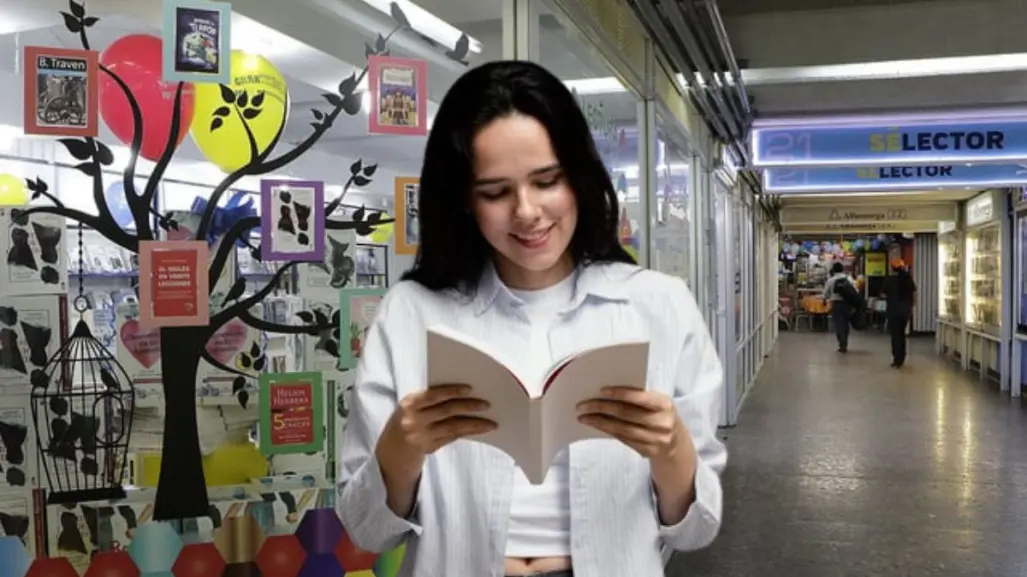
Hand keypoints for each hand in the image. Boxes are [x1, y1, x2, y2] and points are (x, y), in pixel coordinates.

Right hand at [376, 384, 494, 479]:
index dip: (452, 391)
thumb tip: (461, 394)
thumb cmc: (405, 423)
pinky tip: (478, 430)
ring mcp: (420, 436)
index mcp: (409, 403)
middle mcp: (413, 419)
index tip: (470, 389)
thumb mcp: (411, 408)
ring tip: (491, 423)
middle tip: (487, 405)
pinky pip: (451, 438)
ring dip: (474, 424)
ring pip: (452, 427)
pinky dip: (465, 433)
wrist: (390, 452)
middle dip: (469, 406)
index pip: (434, 394)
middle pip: (446, 410)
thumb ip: (429, 401)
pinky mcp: (428, 448)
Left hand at [576, 387, 689, 460]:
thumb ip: (640, 396)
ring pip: (621, 429)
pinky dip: (607, 430)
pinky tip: (596, 424)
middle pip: (627, 414)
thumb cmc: (659, 414)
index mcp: (665, 405)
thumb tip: (607, 391)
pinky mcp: (647, 451)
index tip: (601, 390)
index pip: (640, 397)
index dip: (620, 393)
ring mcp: (655, 439)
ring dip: (599, 422)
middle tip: (583, 405)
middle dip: (602, 407)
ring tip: (584, 416)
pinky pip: (622, 439)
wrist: (675, 442)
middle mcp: (662, 423)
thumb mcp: (657, 402)